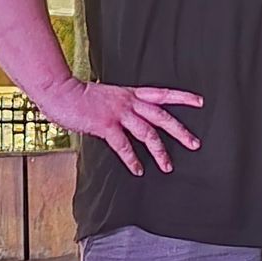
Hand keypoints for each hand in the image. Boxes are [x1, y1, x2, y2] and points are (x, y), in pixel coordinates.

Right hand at [45, 78, 202, 177]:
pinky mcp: (106, 125)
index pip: (163, 93)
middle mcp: (129, 102)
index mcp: (132, 94)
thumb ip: (123, 106)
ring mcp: (119, 113)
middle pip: (162, 117)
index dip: (182, 97)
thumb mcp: (109, 96)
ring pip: (148, 134)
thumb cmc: (81, 95)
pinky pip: (124, 145)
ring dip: (160, 152)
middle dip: (181, 131)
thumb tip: (130, 119)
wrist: (61, 91)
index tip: (200, 101)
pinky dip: (132, 159)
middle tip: (195, 144)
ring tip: (168, 166)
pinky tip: (138, 169)